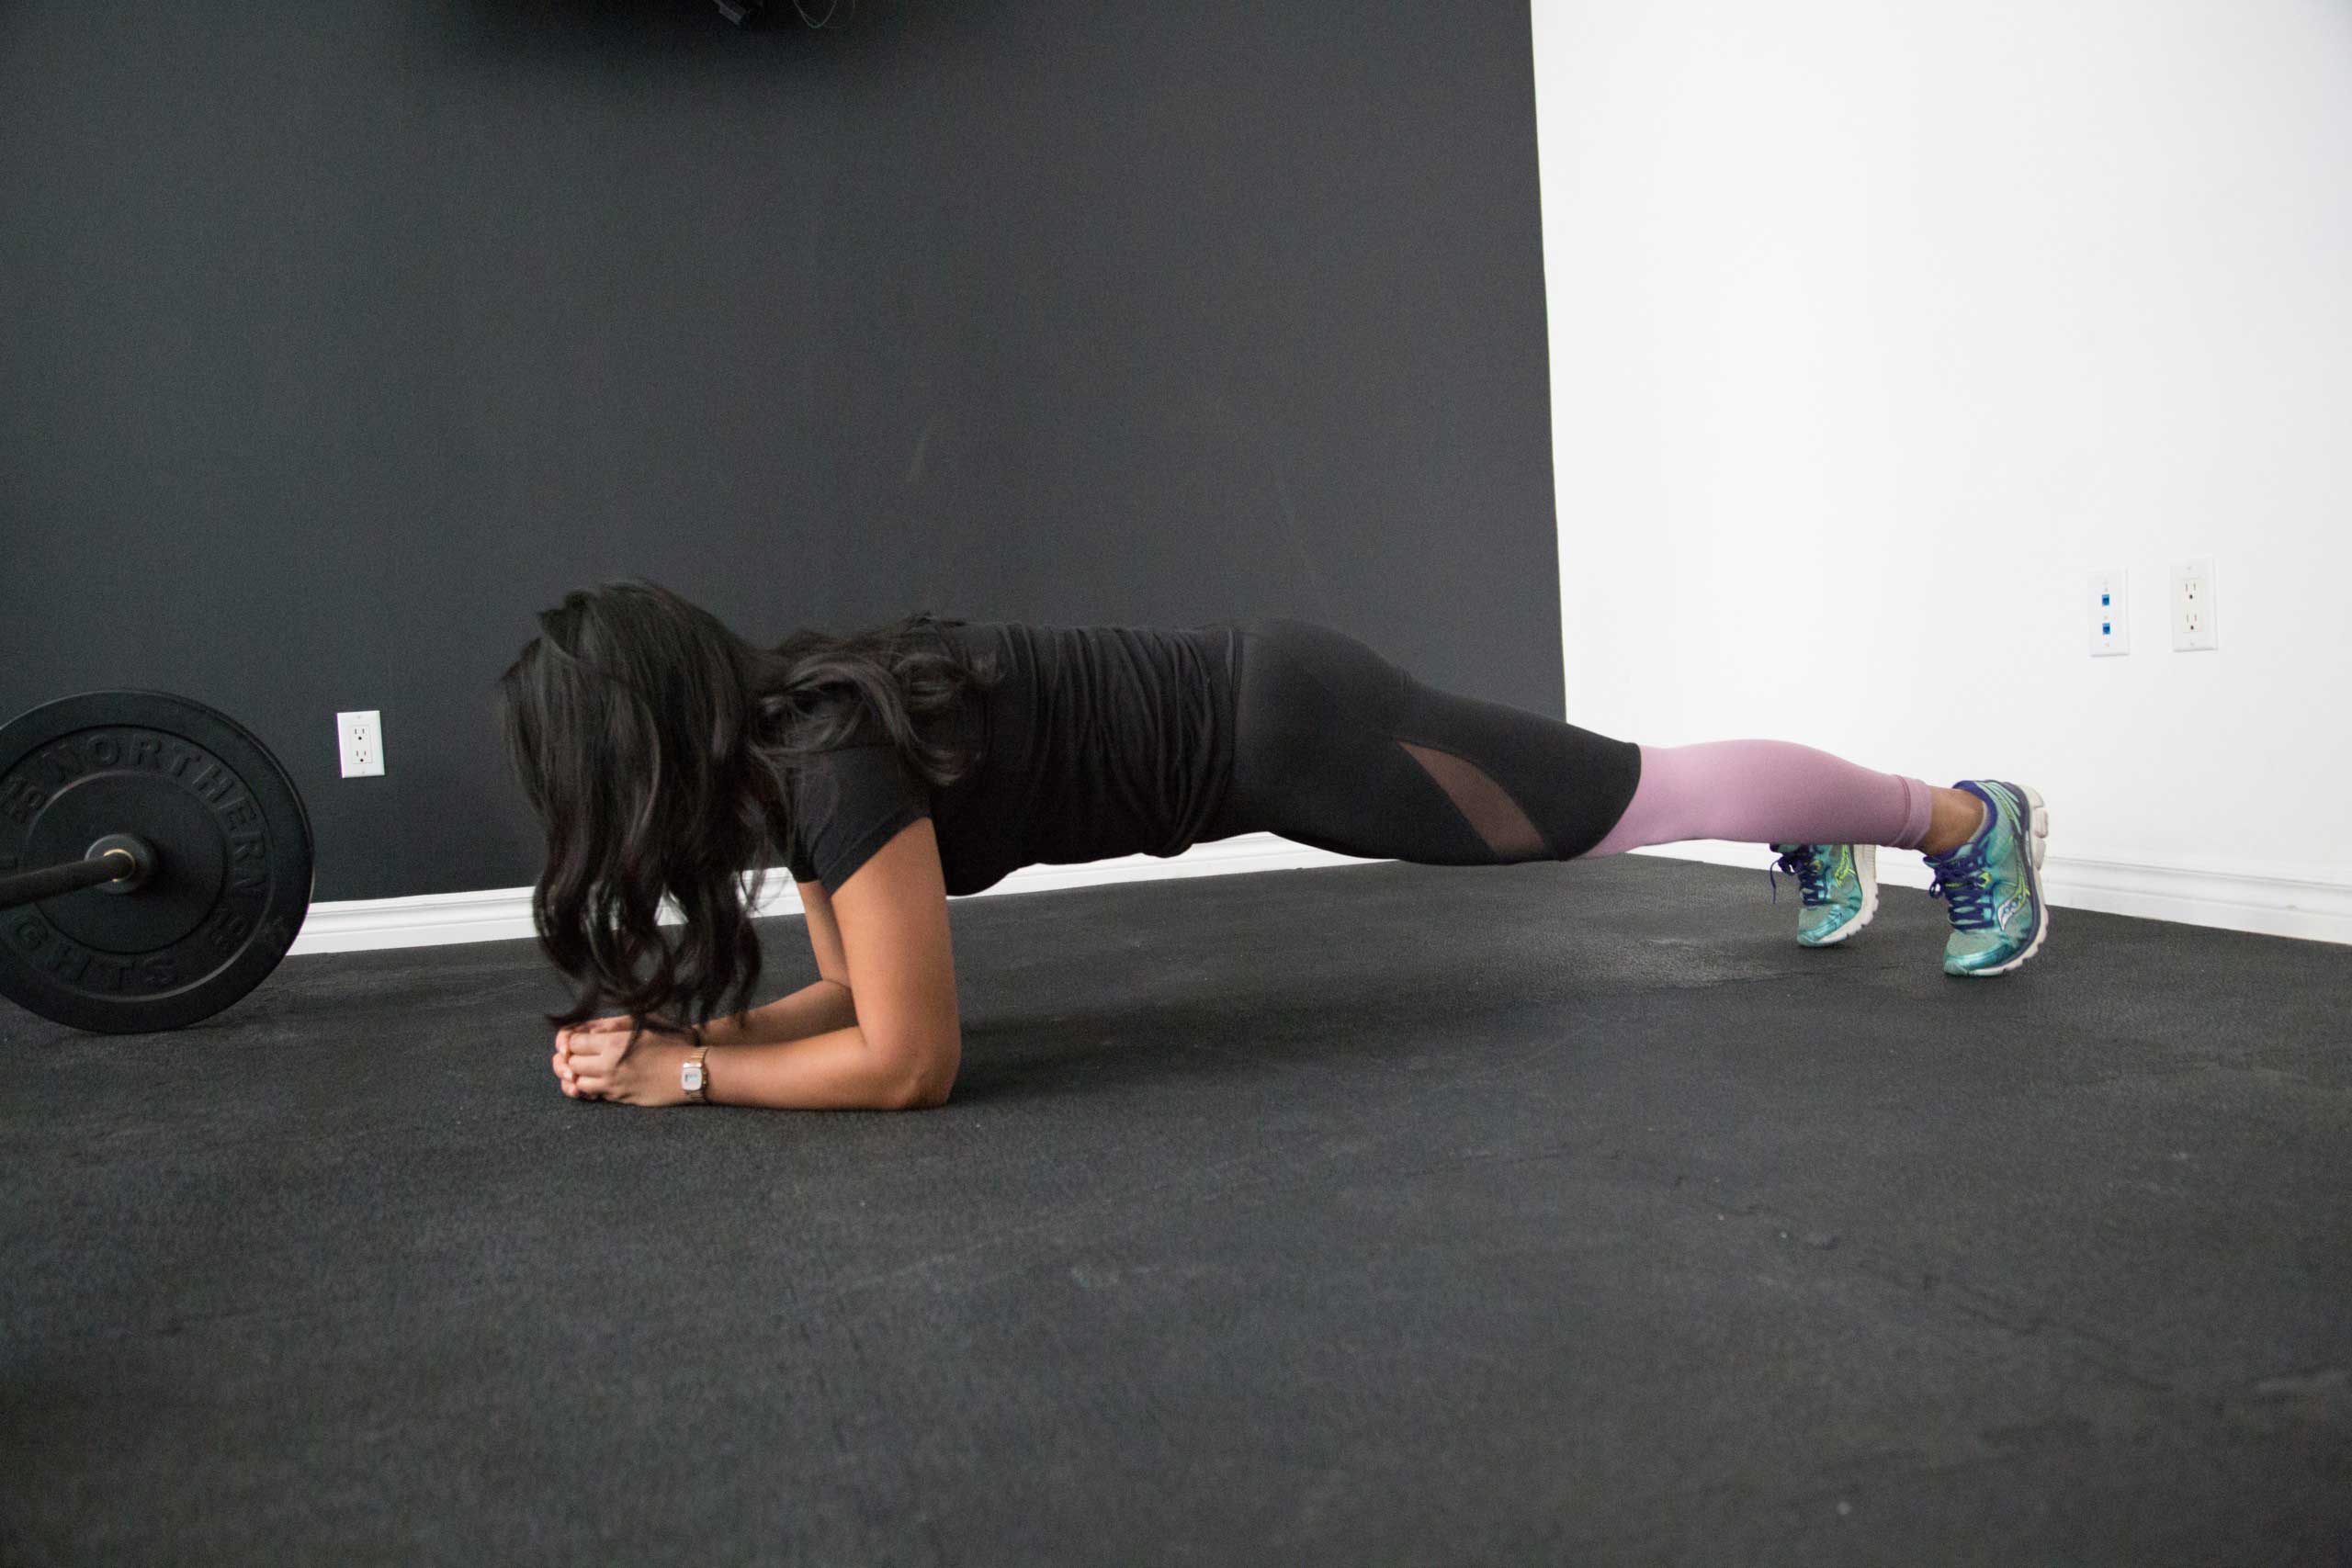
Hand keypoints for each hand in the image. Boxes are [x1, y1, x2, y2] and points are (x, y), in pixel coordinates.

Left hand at [552, 1017, 693, 1106]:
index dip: (570, 1040)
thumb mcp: (642, 1024)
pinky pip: (595, 1095)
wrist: (690, 1071)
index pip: (573, 1043)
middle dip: (571, 1058)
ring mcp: (613, 1085)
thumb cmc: (670, 1042)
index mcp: (612, 1044)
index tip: (575, 1039)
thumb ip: (613, 1026)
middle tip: (578, 1054)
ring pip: (579, 1084)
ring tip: (585, 1069)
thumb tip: (590, 1030)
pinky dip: (591, 1089)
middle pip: (572, 1064)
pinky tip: (599, 1081)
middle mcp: (607, 1066)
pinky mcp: (620, 1098)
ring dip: (579, 1076)